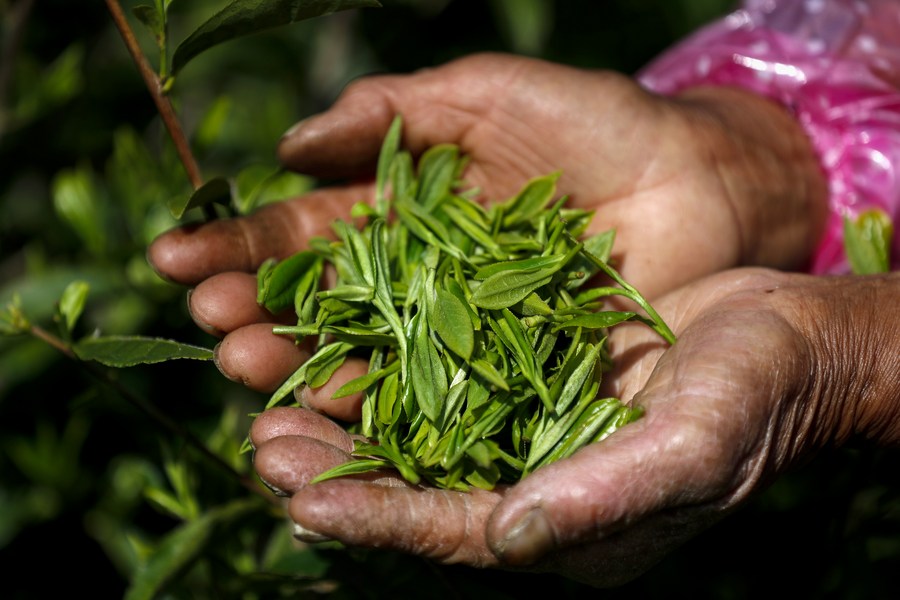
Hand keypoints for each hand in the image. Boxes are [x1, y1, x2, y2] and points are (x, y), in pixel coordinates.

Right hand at [148, 52, 827, 391]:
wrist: (698, 180)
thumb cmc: (596, 121)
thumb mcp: (488, 93)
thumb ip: (395, 112)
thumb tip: (289, 146)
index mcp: (399, 206)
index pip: (301, 231)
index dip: (238, 244)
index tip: (174, 258)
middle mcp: (414, 274)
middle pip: (318, 301)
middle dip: (254, 312)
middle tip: (206, 326)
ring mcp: (453, 326)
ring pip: (361, 352)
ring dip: (298, 365)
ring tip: (245, 372)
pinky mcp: (500, 366)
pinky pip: (432, 389)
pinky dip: (379, 402)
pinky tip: (328, 412)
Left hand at [248, 268, 899, 586]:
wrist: (788, 337)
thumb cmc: (755, 397)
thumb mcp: (692, 450)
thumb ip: (606, 498)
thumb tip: (510, 538)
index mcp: (570, 528)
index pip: (457, 535)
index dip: (379, 520)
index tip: (300, 502)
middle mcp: (536, 488)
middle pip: (418, 491)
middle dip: (336, 476)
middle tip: (260, 446)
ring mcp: (529, 433)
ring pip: (418, 440)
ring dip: (345, 425)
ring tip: (270, 407)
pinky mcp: (529, 379)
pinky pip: (445, 384)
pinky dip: (389, 374)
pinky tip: (340, 350)